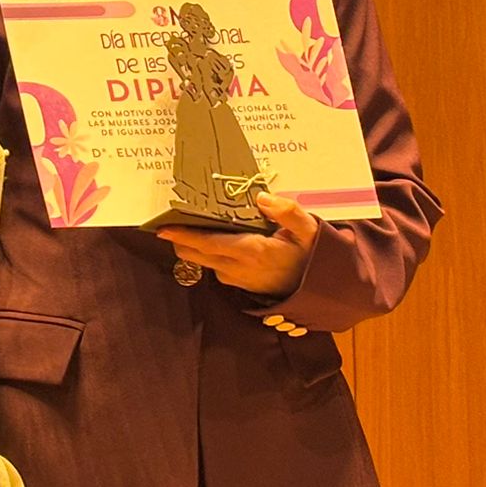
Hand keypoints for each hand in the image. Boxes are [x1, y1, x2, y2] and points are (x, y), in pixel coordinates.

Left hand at [156, 192, 320, 298]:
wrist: (321, 289)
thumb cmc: (313, 255)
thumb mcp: (309, 230)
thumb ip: (287, 212)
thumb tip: (262, 197)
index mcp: (253, 251)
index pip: (209, 243)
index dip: (184, 236)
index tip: (163, 228)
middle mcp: (240, 267)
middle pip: (197, 255)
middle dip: (180, 240)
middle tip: (167, 223)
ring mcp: (238, 279)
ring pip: (205, 262)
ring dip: (194, 247)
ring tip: (187, 227)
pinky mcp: (240, 285)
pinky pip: (216, 268)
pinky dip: (208, 255)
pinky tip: (211, 241)